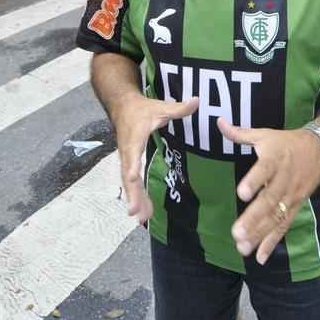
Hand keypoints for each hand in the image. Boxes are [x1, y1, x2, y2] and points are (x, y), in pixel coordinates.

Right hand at [116, 97, 198, 221]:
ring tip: (141, 218)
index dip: (133, 166)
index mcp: (134, 138)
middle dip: (132, 194)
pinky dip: (135, 196)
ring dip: (134, 199)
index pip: (133, 154)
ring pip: (128, 182)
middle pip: (128, 175)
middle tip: (136, 212)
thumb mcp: (160, 106)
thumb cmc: (141, 108)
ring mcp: (126, 158)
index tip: (133, 179)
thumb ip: (178, 108)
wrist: (121, 105)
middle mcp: (127, 151)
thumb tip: (197, 101)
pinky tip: (141, 211)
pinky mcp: (127, 162)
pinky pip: (130, 182)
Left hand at [218, 119, 319, 264]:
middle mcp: (283, 180)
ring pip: (276, 217)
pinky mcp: (295, 207)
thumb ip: (240, 133)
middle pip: (269, 201)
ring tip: (242, 247)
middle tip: (237, 232)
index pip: (264, 170)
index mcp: (275, 159)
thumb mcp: (264, 134)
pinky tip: (260, 256)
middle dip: (253, 218)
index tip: (241, 193)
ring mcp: (291, 196)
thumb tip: (218, 122)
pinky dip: (273, 242)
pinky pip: (284, 226)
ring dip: (260, 234)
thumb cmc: (286, 143)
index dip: (254, 181)